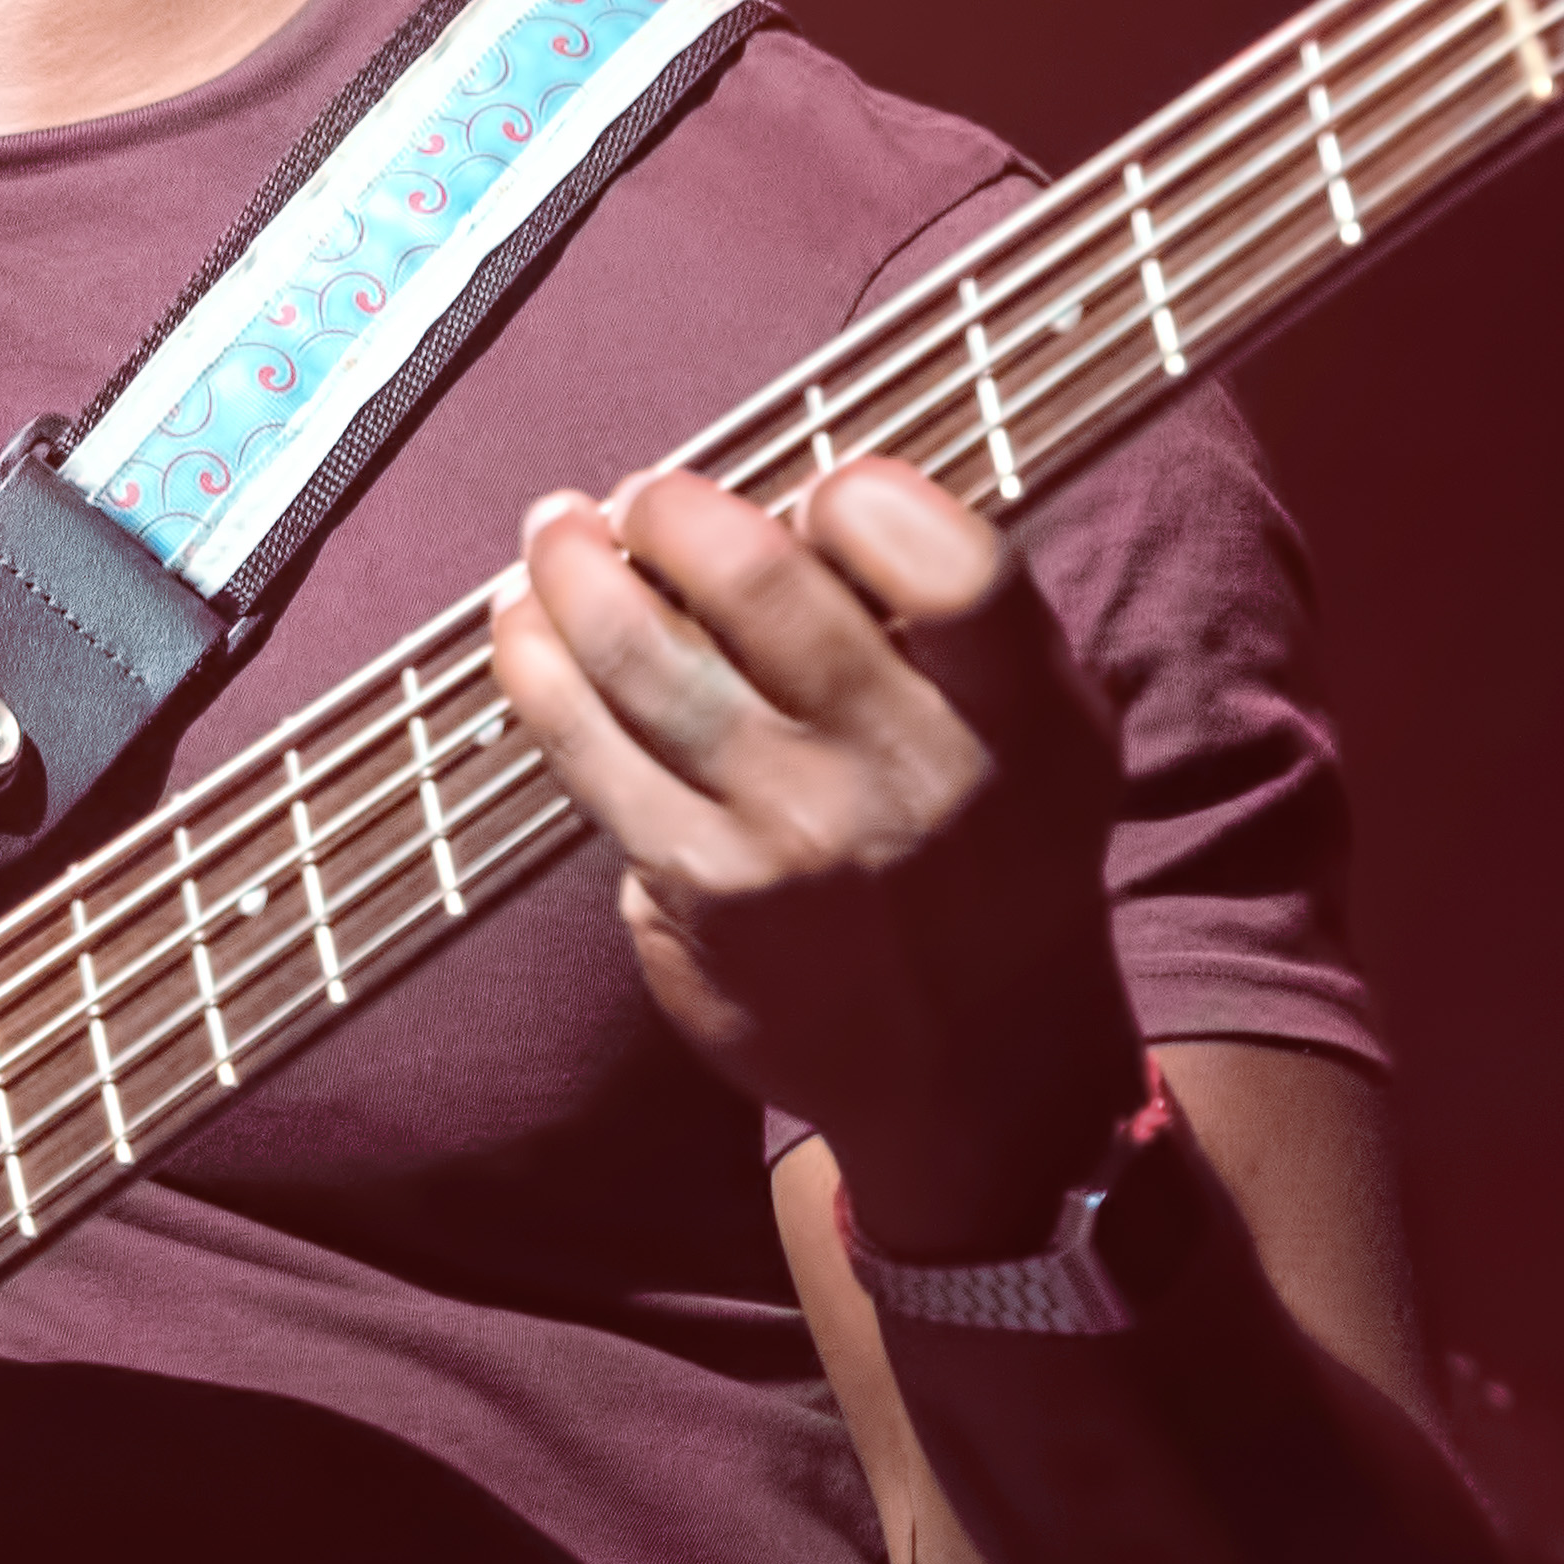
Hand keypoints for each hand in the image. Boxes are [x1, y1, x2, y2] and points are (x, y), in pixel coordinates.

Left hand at [487, 455, 1137, 1252]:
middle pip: (758, 584)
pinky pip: (590, 750)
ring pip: (643, 657)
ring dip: (573, 571)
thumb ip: (953, 621)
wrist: (976, 1069)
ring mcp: (794, 839)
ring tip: (550, 532)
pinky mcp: (700, 894)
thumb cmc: (997, 852)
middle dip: (673, 509)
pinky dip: (537, 669)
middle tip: (641, 494)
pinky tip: (517, 626)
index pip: (947, 563)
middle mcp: (914, 775)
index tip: (820, 493)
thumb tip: (784, 502)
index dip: (863, 499)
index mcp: (1023, 715)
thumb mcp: (1045, 732)